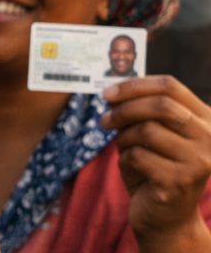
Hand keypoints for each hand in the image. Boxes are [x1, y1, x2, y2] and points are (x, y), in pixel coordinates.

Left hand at [103, 75, 210, 245]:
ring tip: (125, 150)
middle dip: (124, 109)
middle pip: (160, 105)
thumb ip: (140, 111)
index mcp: (206, 119)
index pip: (170, 86)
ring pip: (146, 130)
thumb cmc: (156, 169)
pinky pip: (137, 156)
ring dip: (124, 139)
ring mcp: (199, 161)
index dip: (134, 85)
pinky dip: (125, 160)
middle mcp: (210, 138)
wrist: (167, 218)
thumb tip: (112, 92)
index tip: (107, 93)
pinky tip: (134, 171)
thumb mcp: (151, 134)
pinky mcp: (179, 181)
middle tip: (104, 120)